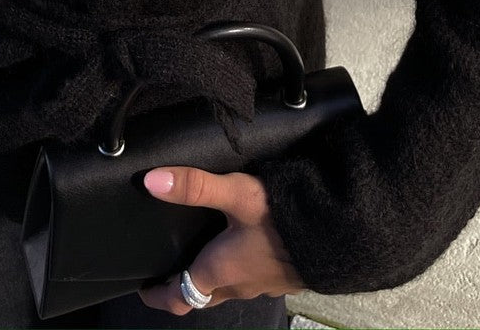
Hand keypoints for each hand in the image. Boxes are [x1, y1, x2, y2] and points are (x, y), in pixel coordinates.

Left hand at [138, 165, 305, 314]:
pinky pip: (250, 281)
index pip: (179, 298)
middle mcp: (238, 285)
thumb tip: (150, 181)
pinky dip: (236, 271)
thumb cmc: (281, 219)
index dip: (157, 297)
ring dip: (210, 278)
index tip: (143, 289)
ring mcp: (263, 284)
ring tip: (200, 253)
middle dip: (183, 286)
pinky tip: (241, 248)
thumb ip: (195, 186)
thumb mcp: (236, 194)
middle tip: (167, 269)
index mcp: (219, 271)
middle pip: (202, 295)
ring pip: (227, 289)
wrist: (337, 234)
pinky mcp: (283, 277)